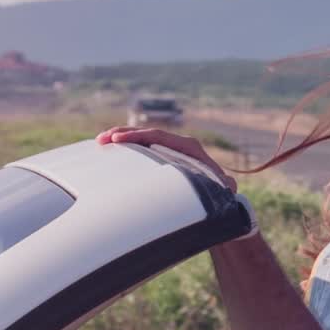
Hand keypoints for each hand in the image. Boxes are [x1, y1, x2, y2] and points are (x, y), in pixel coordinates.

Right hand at [96, 126, 237, 191]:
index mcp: (190, 148)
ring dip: (122, 139)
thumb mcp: (222, 189)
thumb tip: (229, 185)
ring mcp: (169, 149)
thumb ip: (225, 185)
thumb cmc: (219, 192)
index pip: (159, 136)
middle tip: (102, 139)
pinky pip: (142, 148)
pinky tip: (109, 150)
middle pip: (147, 134)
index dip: (138, 136)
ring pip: (142, 139)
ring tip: (100, 141)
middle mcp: (179, 144)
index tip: (118, 140)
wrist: (219, 195)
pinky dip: (127, 147)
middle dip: (124, 134)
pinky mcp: (162, 156)